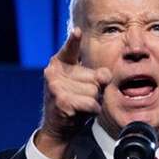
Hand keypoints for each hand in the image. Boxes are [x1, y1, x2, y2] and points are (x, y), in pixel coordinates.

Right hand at [35, 28, 111, 158]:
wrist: (59, 126)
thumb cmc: (75, 101)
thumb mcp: (85, 84)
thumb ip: (97, 75)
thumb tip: (104, 76)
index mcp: (60, 63)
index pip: (70, 50)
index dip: (74, 41)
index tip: (78, 31)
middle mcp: (55, 72)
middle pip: (96, 77)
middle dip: (96, 90)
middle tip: (83, 96)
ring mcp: (57, 86)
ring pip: (95, 91)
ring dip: (94, 101)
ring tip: (80, 104)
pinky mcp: (62, 100)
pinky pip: (92, 103)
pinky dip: (92, 110)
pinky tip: (81, 112)